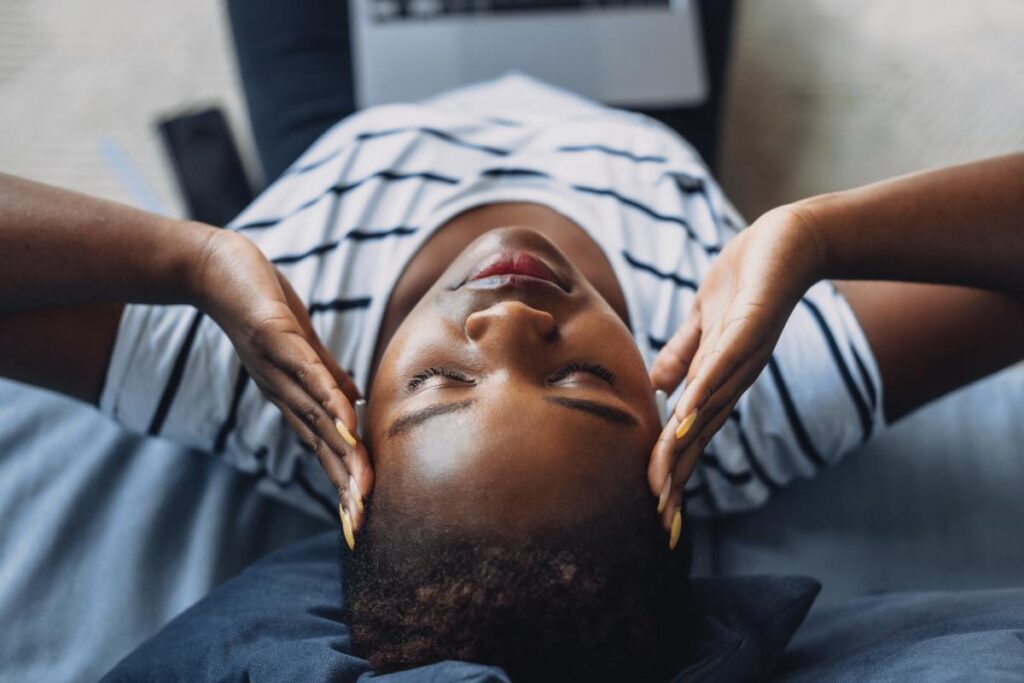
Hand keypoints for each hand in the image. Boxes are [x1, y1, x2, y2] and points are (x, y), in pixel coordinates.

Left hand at [192, 229, 372, 540]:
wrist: (208, 266)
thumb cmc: (258, 302)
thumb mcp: (301, 342)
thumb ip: (328, 373)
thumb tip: (356, 403)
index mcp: (290, 393)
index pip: (322, 443)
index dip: (341, 479)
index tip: (359, 518)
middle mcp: (281, 389)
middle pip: (319, 443)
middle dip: (341, 484)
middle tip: (360, 525)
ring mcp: (277, 367)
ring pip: (316, 417)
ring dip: (339, 455)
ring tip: (361, 489)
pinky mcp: (276, 337)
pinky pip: (308, 374)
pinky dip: (329, 402)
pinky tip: (349, 425)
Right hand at [646, 207, 825, 532]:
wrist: (792, 237)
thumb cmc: (746, 277)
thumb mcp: (702, 319)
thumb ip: (682, 353)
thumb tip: (657, 389)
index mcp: (718, 377)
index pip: (690, 431)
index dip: (673, 471)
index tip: (658, 514)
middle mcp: (733, 376)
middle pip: (699, 435)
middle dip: (678, 480)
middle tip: (661, 526)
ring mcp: (743, 354)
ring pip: (706, 410)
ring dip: (682, 450)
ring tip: (660, 488)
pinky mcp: (750, 325)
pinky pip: (721, 364)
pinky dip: (700, 395)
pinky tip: (680, 420)